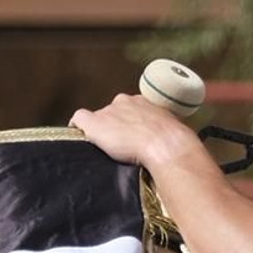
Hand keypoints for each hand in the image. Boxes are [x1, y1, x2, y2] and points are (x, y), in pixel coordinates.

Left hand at [68, 93, 203, 174]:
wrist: (165, 145)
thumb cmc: (174, 143)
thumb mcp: (173, 130)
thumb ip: (166, 131)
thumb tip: (176, 145)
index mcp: (143, 101)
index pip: (129, 110)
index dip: (128, 124)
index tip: (131, 137)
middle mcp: (123, 102)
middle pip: (111, 113)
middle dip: (113, 127)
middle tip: (121, 147)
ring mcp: (108, 112)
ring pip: (97, 119)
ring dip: (100, 132)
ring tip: (107, 150)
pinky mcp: (95, 123)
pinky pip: (78, 119)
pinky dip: (77, 129)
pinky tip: (79, 141)